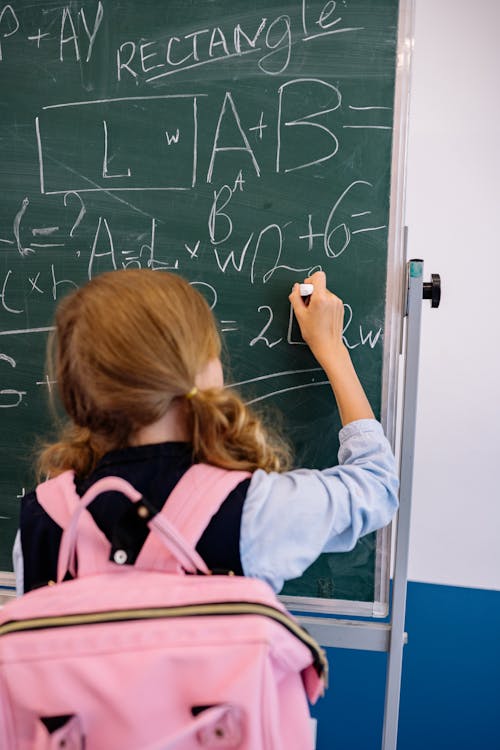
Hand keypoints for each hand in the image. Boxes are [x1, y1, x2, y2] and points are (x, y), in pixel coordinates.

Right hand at [289, 271, 373, 424]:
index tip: (306, 291)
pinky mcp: (341, 307)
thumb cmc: (313, 333)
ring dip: (318, 299)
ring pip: (325, 293)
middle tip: (307, 307)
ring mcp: (338, 302)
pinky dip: (324, 304)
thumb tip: (296, 287)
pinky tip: (321, 316)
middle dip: (312, 293)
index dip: (310, 281)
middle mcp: (331, 298)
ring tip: (315, 314)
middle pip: (320, 285)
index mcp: (321, 298)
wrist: (328, 346)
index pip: (318, 276)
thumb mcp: (299, 315)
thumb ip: (296, 298)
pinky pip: (330, 299)